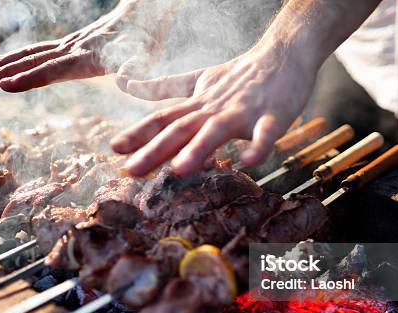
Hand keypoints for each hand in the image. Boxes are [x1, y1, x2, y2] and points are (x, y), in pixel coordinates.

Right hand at [0, 0, 156, 91]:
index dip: (31, 78)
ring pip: (30, 55)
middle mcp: (74, 49)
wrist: (142, 15)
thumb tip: (123, 82)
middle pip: (33, 61)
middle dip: (4, 73)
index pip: (55, 70)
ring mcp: (69, 45)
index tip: (7, 85)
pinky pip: (37, 52)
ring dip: (2, 65)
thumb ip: (135, 70)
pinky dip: (15, 60)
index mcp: (90, 57)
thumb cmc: (147, 40)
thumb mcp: (148, 57)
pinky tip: (0, 67)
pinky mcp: (68, 45)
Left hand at [111, 45, 316, 176]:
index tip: (114, 149)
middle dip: (155, 150)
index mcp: (198, 103)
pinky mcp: (272, 116)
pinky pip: (265, 134)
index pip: (163, 118)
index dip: (138, 133)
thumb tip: (128, 86)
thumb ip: (165, 87)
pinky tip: (248, 162)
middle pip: (181, 129)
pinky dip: (258, 147)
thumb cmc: (240, 74)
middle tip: (132, 171)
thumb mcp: (198, 80)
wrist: (283, 55)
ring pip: (217, 130)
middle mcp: (214, 108)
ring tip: (180, 170)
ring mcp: (243, 112)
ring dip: (198, 149)